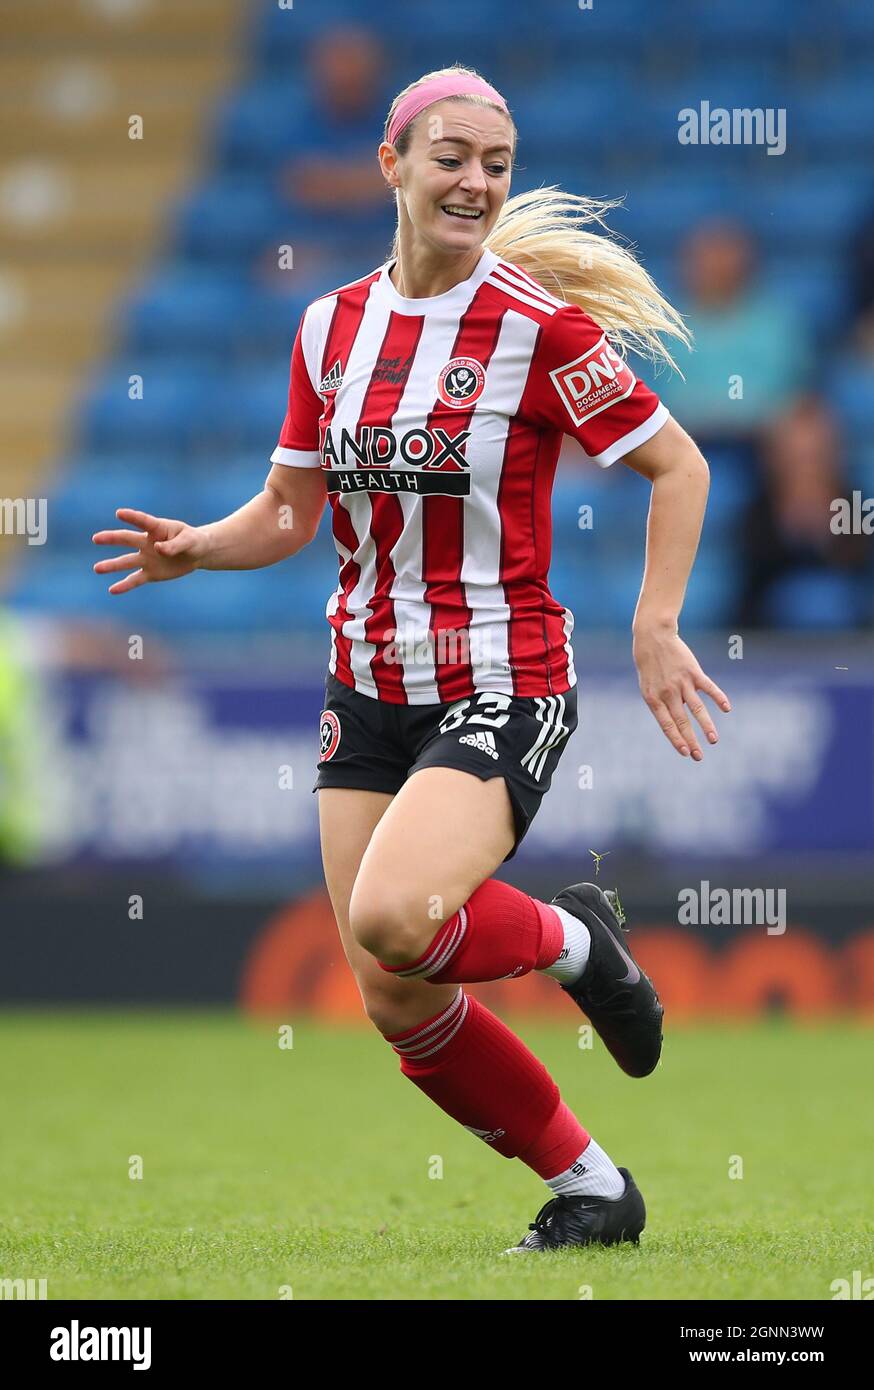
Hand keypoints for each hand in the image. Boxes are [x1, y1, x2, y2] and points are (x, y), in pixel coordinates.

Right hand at [92, 508, 209, 594]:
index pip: (143, 521)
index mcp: (157, 528)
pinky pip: (135, 579)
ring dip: (112, 565)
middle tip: (96, 538)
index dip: (132, 517)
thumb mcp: (189, 541)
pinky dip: (124, 585)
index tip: (119, 513)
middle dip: (112, 539)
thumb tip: (158, 549)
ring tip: (97, 569)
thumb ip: (174, 545)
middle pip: (127, 539)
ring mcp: (147, 558)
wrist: (197, 554)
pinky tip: (112, 590)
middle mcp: (147, 542)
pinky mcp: (150, 573)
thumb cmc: (193, 541)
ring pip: (127, 561)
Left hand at [632, 621, 730, 759]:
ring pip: (697, 708)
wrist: (653, 637)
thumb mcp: (648, 686)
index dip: (676, 739)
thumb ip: (661, 704)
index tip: (685, 753)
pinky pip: (708, 687)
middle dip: (691, 741)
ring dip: (706, 726)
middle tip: (698, 757)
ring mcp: (681, 682)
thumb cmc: (649, 664)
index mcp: (653, 699)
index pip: (666, 725)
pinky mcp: (693, 672)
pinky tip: (727, 708)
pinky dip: (719, 697)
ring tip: (713, 740)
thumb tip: (676, 722)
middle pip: (682, 721)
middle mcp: (668, 693)